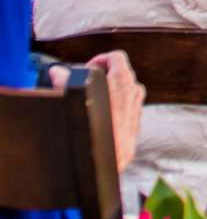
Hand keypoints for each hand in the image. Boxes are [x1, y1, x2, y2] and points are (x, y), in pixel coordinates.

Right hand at [48, 50, 145, 173]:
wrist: (103, 161)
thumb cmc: (90, 129)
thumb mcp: (73, 98)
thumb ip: (64, 81)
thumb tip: (57, 72)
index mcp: (122, 80)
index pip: (116, 57)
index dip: (100, 60)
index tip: (87, 69)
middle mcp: (134, 92)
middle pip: (122, 74)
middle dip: (104, 77)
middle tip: (87, 86)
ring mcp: (137, 109)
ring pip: (126, 93)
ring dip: (111, 94)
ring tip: (93, 103)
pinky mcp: (135, 126)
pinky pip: (127, 111)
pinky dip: (116, 110)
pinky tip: (100, 120)